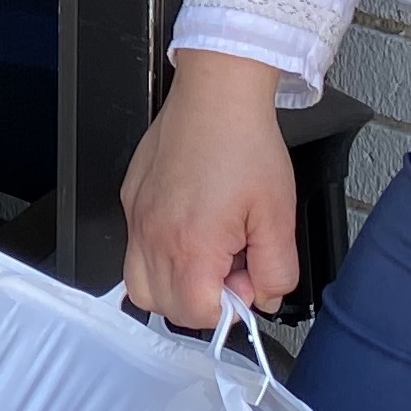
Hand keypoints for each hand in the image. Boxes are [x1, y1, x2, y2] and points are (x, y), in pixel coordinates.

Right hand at [120, 52, 303, 327]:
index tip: (246, 280)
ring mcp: (137, 218)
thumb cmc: (245, 146)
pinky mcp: (131, 200)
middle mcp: (153, 236)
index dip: (229, 308)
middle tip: (231, 266)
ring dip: (174, 285)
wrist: (216, 95)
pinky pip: (135, 248)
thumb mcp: (279, 216)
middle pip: (164, 307)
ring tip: (207, 256)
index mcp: (191, 245)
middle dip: (202, 301)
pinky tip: (191, 227)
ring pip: (140, 285)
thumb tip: (264, 297)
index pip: (197, 315)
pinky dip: (160, 255)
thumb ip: (276, 271)